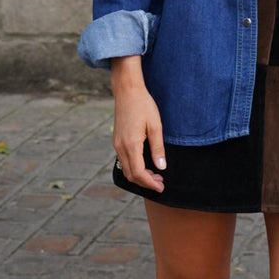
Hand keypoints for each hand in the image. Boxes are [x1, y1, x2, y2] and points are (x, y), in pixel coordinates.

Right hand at [110, 56, 166, 192]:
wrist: (127, 91)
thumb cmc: (143, 105)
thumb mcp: (155, 125)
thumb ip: (158, 148)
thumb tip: (161, 167)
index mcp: (131, 144)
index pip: (138, 173)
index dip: (149, 183)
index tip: (161, 187)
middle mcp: (120, 147)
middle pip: (130, 175)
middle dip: (145, 182)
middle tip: (160, 182)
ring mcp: (117, 144)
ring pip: (126, 169)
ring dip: (139, 175)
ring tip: (155, 175)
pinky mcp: (117, 140)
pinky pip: (124, 160)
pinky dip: (134, 167)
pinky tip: (145, 164)